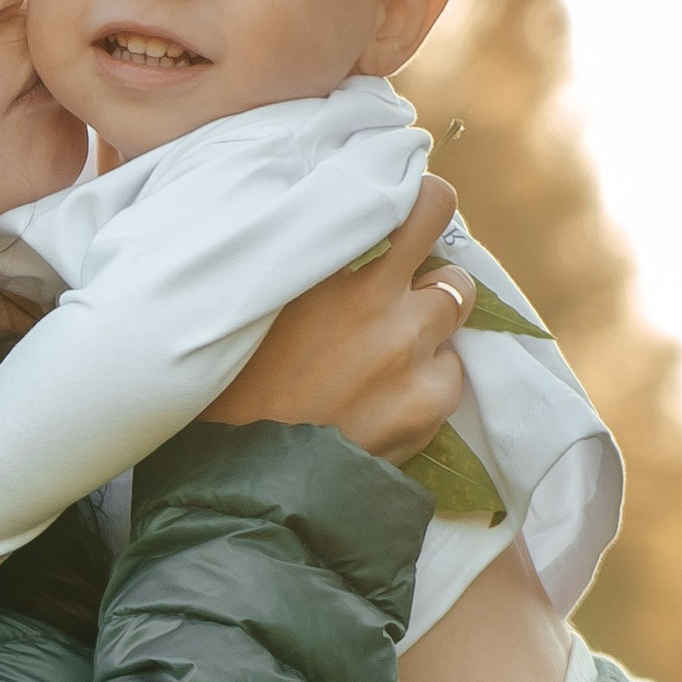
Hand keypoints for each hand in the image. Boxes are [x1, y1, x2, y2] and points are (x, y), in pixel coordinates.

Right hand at [204, 175, 473, 465]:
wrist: (245, 478)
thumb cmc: (227, 390)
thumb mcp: (251, 306)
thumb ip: (299, 267)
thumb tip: (326, 239)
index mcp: (333, 267)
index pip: (419, 205)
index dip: (427, 204)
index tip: (414, 212)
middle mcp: (381, 300)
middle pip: (451, 263)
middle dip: (433, 273)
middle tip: (403, 291)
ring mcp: (412, 351)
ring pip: (454, 312)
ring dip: (431, 323)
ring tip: (390, 351)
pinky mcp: (429, 401)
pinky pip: (450, 372)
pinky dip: (428, 379)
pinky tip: (387, 398)